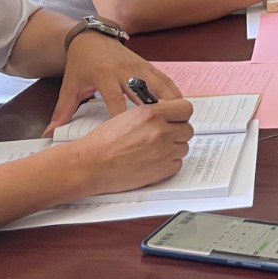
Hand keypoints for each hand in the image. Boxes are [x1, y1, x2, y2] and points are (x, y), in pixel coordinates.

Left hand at [47, 33, 181, 135]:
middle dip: (154, 110)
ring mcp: (138, 67)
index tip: (131, 134)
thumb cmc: (80, 65)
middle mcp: (124, 71)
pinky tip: (182, 104)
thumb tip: (49, 133)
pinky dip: (173, 91)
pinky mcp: (147, 64)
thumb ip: (62, 112)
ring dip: (169, 101)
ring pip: (158, 84)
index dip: (124, 117)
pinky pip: (163, 78)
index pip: (116, 100)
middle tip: (164, 128)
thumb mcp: (69, 87)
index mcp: (104, 77)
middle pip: (143, 92)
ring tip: (180, 118)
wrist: (90, 38)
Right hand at [71, 97, 194, 196]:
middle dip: (177, 132)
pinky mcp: (162, 170)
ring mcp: (163, 152)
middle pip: (187, 130)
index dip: (181, 114)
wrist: (89, 164)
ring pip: (184, 147)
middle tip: (162, 136)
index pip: (186, 108)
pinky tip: (152, 161)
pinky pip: (177, 164)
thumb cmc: (103, 141)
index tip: (176, 118)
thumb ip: (153, 113)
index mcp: (152, 114)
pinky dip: (168, 163)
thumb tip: (170, 114)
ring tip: (153, 150)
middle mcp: (160, 131)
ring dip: (173, 149)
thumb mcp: (129, 115)